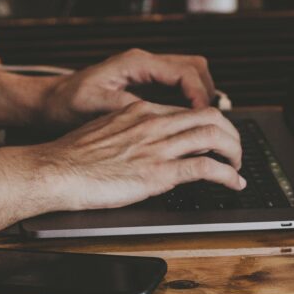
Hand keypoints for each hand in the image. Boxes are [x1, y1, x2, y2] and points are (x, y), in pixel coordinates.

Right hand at [32, 101, 244, 211]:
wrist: (55, 170)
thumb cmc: (72, 157)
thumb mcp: (105, 131)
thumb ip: (130, 132)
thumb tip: (144, 143)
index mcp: (140, 111)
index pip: (187, 110)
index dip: (210, 123)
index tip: (216, 136)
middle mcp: (153, 123)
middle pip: (210, 116)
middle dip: (231, 133)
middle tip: (235, 150)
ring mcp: (157, 147)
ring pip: (214, 137)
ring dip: (235, 153)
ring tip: (238, 166)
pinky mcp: (159, 172)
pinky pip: (206, 168)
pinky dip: (228, 175)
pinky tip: (234, 183)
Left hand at [38, 49, 216, 131]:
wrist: (48, 103)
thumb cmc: (66, 104)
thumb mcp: (95, 107)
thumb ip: (128, 108)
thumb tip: (159, 116)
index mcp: (136, 63)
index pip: (185, 72)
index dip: (200, 95)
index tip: (205, 119)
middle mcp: (145, 63)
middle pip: (196, 69)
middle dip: (207, 94)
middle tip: (210, 123)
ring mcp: (147, 73)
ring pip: (190, 77)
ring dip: (200, 99)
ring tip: (202, 127)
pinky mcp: (145, 86)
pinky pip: (178, 90)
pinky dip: (188, 105)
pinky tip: (185, 127)